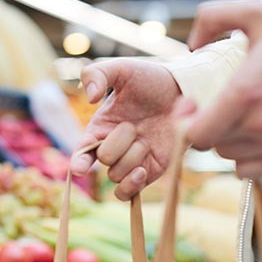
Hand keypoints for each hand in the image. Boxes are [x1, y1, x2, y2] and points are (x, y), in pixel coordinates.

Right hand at [69, 59, 181, 199]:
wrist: (184, 91)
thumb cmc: (150, 79)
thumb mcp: (122, 69)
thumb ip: (97, 74)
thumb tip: (90, 98)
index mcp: (99, 128)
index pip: (81, 153)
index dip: (78, 163)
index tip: (80, 168)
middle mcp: (112, 148)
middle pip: (105, 161)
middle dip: (118, 144)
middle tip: (133, 125)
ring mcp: (131, 162)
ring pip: (117, 176)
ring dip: (133, 158)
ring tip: (146, 139)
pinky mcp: (149, 172)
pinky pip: (130, 193)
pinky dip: (132, 185)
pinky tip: (143, 170)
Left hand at [184, 0, 261, 177]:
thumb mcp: (257, 12)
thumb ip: (214, 16)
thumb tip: (192, 44)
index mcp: (245, 94)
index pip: (196, 134)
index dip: (186, 122)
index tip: (193, 105)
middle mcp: (259, 125)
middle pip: (210, 145)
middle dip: (206, 126)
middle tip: (214, 106)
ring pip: (228, 156)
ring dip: (225, 140)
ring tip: (236, 116)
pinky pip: (248, 170)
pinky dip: (243, 156)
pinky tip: (250, 134)